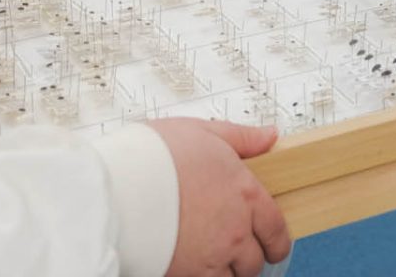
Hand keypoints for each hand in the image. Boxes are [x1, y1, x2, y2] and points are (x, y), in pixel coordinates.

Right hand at [149, 118, 291, 276]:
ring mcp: (212, 257)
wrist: (118, 187)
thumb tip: (269, 136)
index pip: (276, 229)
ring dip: (228, 271)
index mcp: (245, 194)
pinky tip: (193, 266)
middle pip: (256, 260)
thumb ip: (241, 138)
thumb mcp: (203, 132)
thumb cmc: (155, 157)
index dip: (277, 240)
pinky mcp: (188, 275)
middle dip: (249, 256)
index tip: (272, 243)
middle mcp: (235, 230)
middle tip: (237, 249)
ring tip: (213, 258)